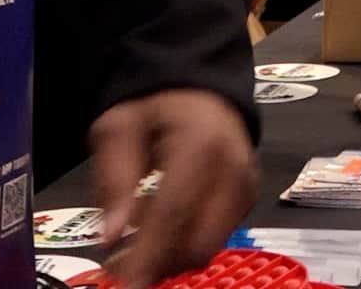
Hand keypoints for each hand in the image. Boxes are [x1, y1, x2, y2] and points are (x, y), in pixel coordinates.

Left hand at [91, 89, 256, 288]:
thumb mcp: (118, 127)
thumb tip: (111, 237)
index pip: (173, 214)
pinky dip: (187, 242)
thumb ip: (114, 179)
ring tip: (139, 239)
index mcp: (201, 146)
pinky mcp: (249, 198)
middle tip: (120, 262)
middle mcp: (233, 170)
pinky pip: (217, 238)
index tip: (124, 284)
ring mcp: (246, 187)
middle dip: (158, 262)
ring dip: (170, 256)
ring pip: (208, 247)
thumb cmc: (157, 108)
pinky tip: (166, 223)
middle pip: (198, 242)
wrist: (201, 90)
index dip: (147, 256)